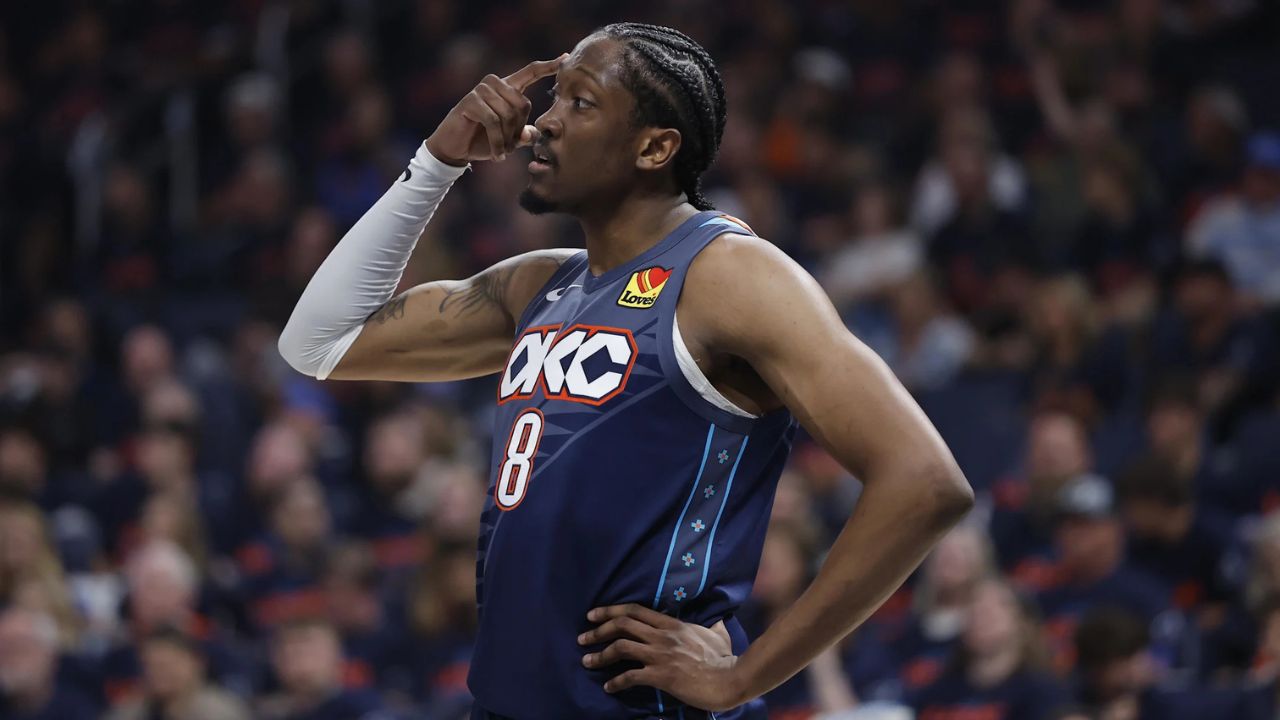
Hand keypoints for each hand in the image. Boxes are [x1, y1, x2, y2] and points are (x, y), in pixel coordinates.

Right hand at [425, 54, 565, 165]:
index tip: (567, 59)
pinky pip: (493, 121)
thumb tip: (532, 134)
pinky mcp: (470, 100)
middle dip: (518, 130)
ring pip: (508, 114)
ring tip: (502, 151)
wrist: (454, 149)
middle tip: (511, 147)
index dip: (549, 66)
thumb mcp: (508, 139)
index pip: (530, 72)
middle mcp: (495, 84)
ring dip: (507, 139)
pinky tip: (497, 154)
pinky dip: (497, 141)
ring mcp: (482, 90)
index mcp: (507, 88)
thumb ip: (523, 134)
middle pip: (522, 104)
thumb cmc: (482, 141)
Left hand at [579, 603, 746, 711]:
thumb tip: (717, 620)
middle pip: (622, 624)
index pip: (635, 610)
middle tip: (582, 637)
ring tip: (586, 661)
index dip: (611, 610)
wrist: (729, 679)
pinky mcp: (661, 676)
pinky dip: (616, 682)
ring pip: (621, 647)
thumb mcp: (717, 634)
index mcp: (672, 624)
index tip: (593, 614)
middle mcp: (662, 636)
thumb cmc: (724, 658)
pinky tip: (608, 687)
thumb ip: (711, 625)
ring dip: (600, 654)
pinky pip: (631, 676)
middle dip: (598, 630)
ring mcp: (661, 655)